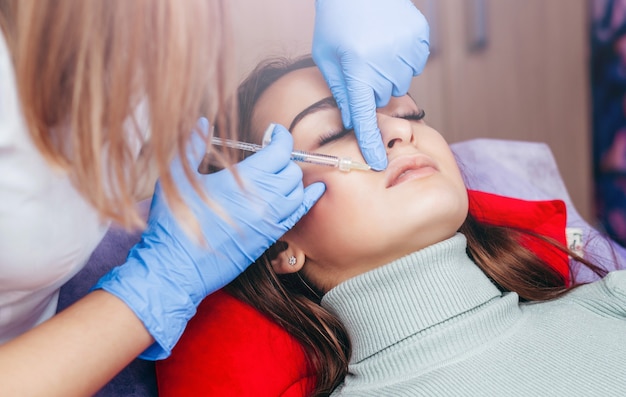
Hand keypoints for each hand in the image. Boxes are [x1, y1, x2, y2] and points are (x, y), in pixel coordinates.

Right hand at [93, 120, 324, 358]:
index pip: (280, 149)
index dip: (280, 136)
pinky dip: (306, 200)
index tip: (273, 132)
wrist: (177, 267)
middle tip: (268, 154)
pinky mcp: (270, 238)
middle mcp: (266, 198)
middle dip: (283, 157)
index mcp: (246, 179)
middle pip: (292, 169)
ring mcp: (270, 220)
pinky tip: (311, 192)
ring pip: (299, 192)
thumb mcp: (176, 176)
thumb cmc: (174, 222)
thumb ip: (192, 145)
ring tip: (279, 173)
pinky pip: (298, 215)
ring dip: (293, 179)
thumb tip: (203, 122)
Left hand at [312, 0, 429, 169]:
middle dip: (371, 87)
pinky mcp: (419, 39)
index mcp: (357, 70)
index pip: (365, 116)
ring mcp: (405, 51)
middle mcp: (383, 64)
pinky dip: (404, 58)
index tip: (377, 162)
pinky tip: (391, 40)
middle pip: (382, 97)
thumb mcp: (327, 57)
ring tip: (375, 48)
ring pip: (400, 82)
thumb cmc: (337, 21)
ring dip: (388, 73)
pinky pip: (415, 63)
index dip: (370, 142)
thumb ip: (340, 90)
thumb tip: (354, 121)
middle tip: (361, 62)